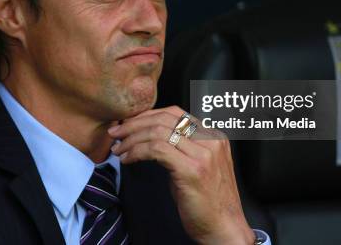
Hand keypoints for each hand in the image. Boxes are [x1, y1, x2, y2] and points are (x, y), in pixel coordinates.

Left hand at [108, 106, 254, 244]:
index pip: (175, 113)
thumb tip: (149, 138)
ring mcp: (202, 154)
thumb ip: (181, 149)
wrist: (224, 228)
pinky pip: (156, 150)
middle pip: (164, 119)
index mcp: (213, 137)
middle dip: (134, 124)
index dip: (147, 116)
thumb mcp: (197, 166)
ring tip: (118, 149)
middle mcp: (210, 141)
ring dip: (131, 139)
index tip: (129, 124)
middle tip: (116, 133)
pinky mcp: (191, 170)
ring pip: (157, 132)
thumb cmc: (209, 202)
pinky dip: (137, 152)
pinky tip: (128, 159)